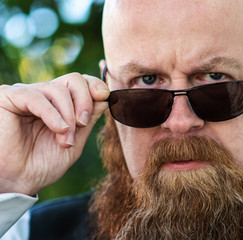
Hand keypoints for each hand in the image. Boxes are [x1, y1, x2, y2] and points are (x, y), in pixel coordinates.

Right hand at [0, 73, 108, 195]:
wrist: (19, 183)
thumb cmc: (43, 164)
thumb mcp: (75, 140)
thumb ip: (88, 119)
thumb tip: (105, 97)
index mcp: (58, 103)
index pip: (81, 82)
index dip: (95, 85)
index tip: (105, 96)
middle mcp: (42, 95)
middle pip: (73, 79)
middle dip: (84, 102)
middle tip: (82, 124)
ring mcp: (25, 94)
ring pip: (58, 90)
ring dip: (68, 117)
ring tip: (65, 140)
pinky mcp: (8, 97)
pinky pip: (36, 97)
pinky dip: (52, 114)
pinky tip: (58, 130)